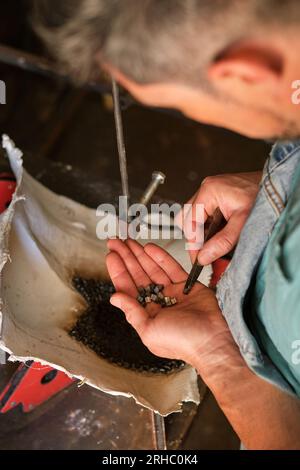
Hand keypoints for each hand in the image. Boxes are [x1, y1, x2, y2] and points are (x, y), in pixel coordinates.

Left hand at [106, 238, 233, 368]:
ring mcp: (173, 292)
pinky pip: (171, 267)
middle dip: (127, 258)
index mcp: (146, 314)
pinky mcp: (188, 285)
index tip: (111, 256)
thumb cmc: (181, 342)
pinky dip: (160, 257)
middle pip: (138, 275)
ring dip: (140, 255)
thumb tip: (114, 297)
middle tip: (115, 243)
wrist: (211, 340)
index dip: (118, 271)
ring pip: (153, 269)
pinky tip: (149, 248)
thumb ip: (131, 312)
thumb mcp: (148, 330)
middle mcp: (158, 302)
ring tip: (129, 242)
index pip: (128, 288)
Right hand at [177, 171, 261, 263]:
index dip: (193, 243)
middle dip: (196, 237)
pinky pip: (203, 212)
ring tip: (215, 240)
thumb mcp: (242, 223)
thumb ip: (222, 242)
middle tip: (206, 252)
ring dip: (201, 231)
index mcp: (209, 190)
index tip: (198, 258)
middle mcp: (206, 187)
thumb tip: (204, 256)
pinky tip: (220, 231)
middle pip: (187, 218)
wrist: (276, 186)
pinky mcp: (216, 194)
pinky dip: (208, 225)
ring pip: (193, 216)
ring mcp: (210, 189)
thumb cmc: (262, 196)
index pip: (189, 222)